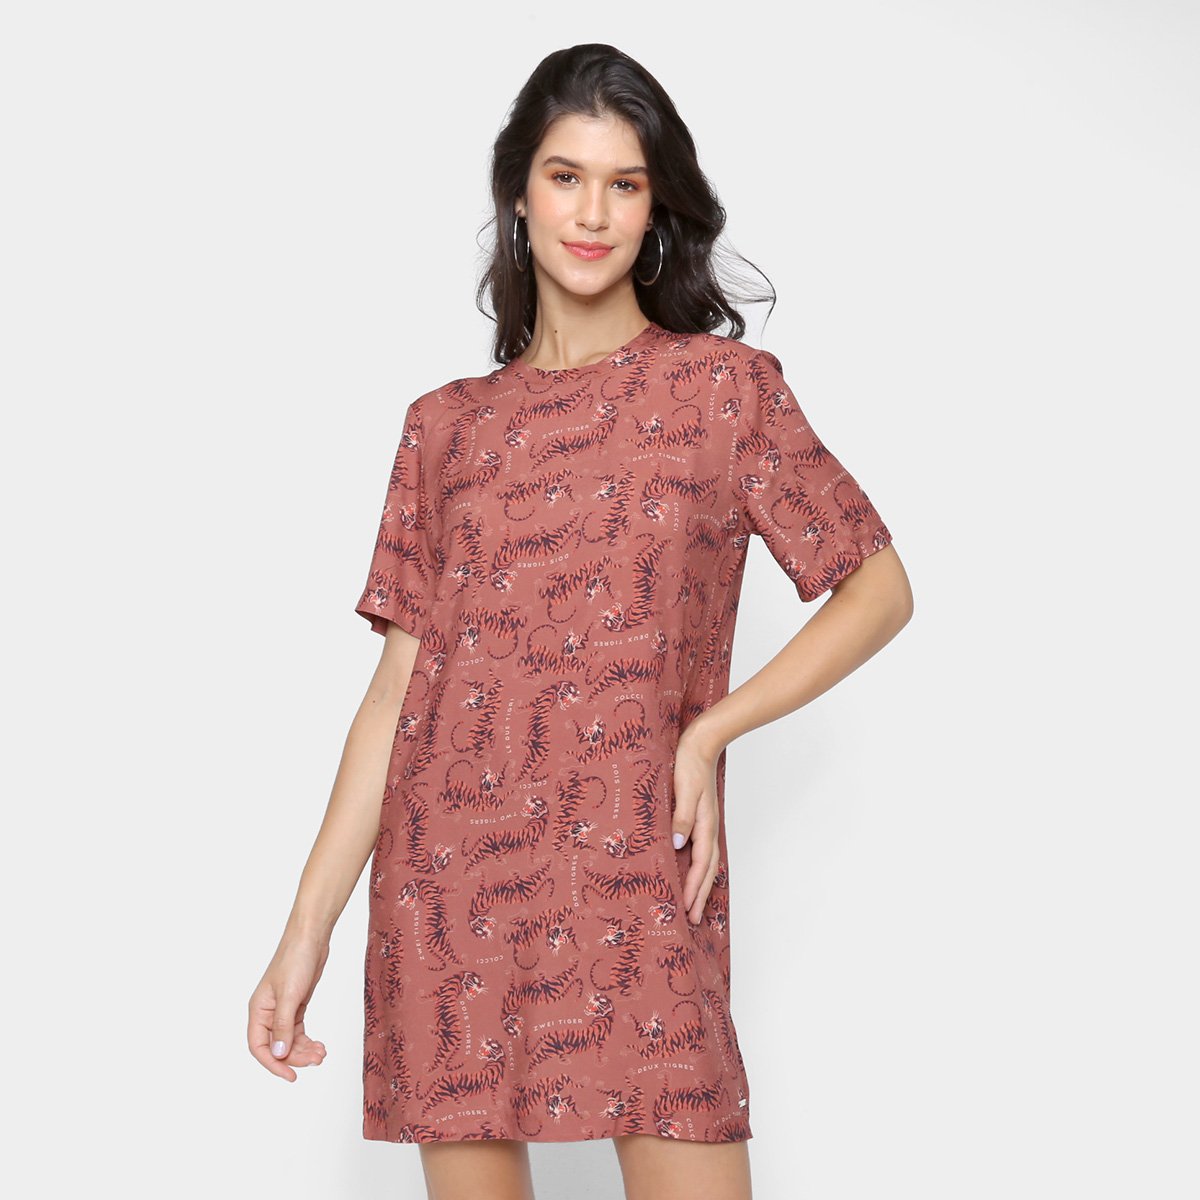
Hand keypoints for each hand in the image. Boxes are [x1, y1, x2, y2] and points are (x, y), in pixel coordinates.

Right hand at [247, 935, 330, 1080]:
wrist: (311, 937)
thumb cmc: (295, 959)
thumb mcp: (290, 995)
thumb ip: (283, 1026)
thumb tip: (279, 1054)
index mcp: (258, 1010)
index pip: (259, 1047)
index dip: (273, 1064)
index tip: (290, 1076)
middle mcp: (268, 1013)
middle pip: (277, 1046)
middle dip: (295, 1057)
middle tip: (316, 1061)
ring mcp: (282, 1010)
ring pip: (289, 1041)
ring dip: (304, 1050)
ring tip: (322, 1054)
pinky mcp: (296, 1005)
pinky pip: (298, 1031)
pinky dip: (308, 1040)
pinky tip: (319, 1045)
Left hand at [672, 720, 724, 925]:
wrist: (701, 742)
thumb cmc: (689, 764)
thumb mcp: (684, 789)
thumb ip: (681, 817)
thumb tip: (679, 845)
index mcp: (704, 825)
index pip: (700, 865)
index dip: (692, 889)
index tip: (686, 910)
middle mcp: (707, 828)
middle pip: (706, 870)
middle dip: (699, 895)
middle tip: (693, 920)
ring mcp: (704, 823)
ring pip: (706, 862)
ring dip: (700, 884)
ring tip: (693, 903)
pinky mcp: (699, 817)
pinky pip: (701, 849)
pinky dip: (697, 866)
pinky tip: (689, 870)